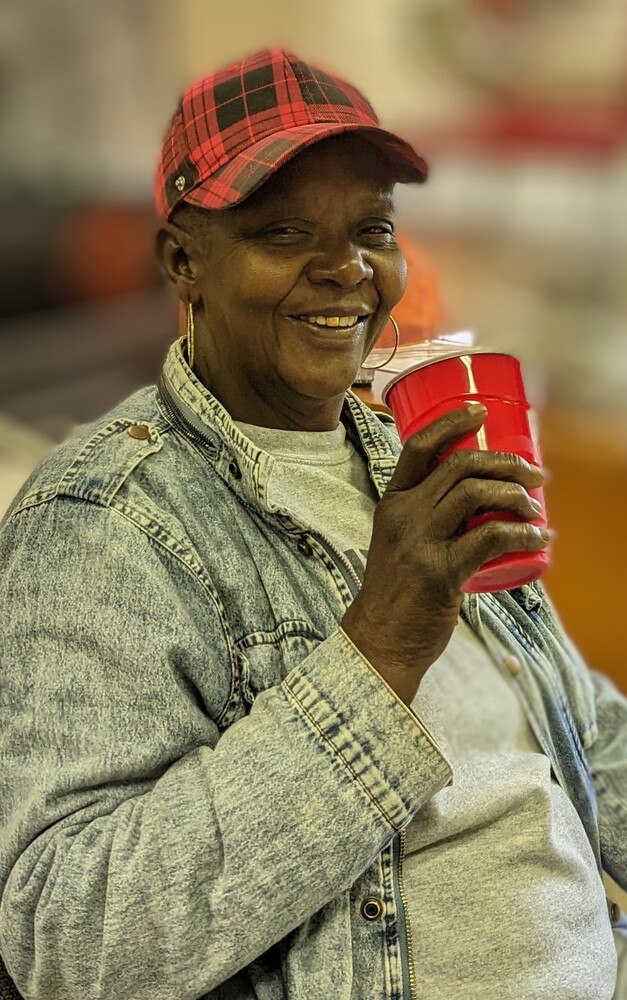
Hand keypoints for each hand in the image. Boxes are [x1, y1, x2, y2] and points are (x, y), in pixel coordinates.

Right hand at [341, 403, 547, 703]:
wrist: (380, 640)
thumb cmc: (397, 593)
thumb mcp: (403, 542)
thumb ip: (433, 519)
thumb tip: (483, 502)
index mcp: (393, 503)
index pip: (419, 447)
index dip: (452, 422)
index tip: (481, 413)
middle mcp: (403, 515)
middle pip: (459, 465)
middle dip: (505, 462)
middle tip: (534, 474)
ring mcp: (419, 541)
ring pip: (474, 492)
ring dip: (515, 494)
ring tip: (535, 509)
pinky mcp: (439, 570)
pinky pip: (489, 537)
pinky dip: (521, 534)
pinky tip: (538, 539)